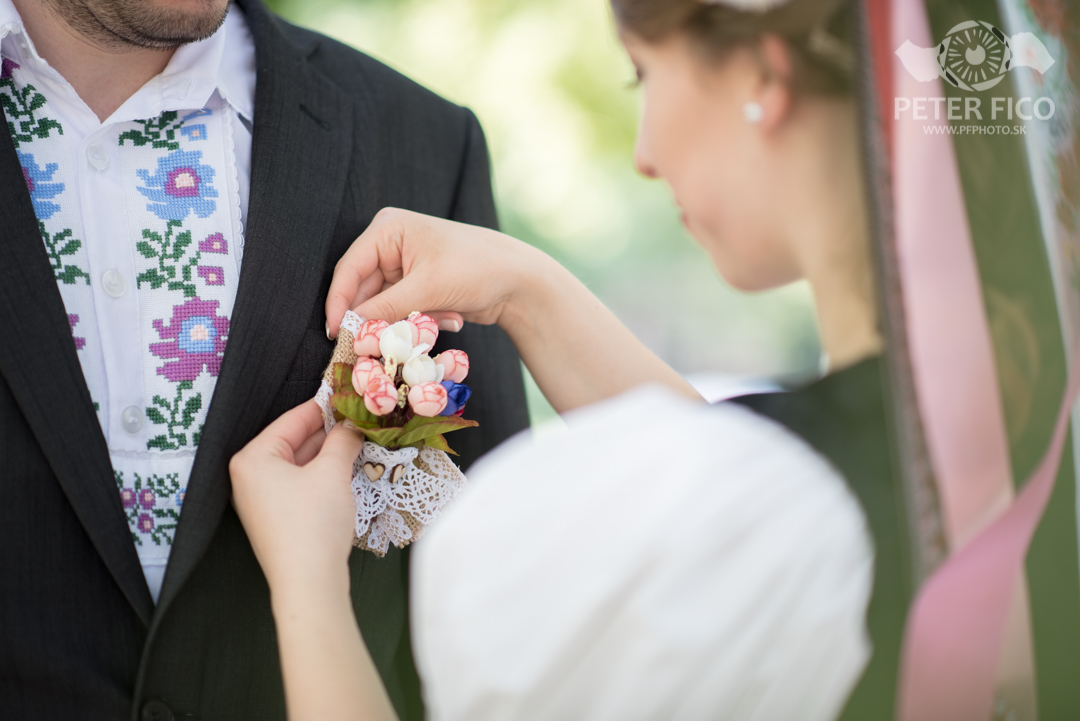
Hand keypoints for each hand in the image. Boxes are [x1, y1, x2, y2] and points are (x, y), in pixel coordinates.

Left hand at [229, 400, 363, 596]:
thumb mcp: (332, 473)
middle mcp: (249, 476)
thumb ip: (343, 440)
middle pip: (294, 441)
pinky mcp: (276, 518)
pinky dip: (322, 474)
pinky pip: (300, 484)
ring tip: (360, 440)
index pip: (292, 419)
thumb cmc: (312, 525)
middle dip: (329, 432)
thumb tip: (353, 423)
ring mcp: (261, 499)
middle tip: (361, 418)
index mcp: (252, 458)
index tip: (349, 395)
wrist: (309, 583)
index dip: (325, 406)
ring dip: (329, 454)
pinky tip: (346, 467)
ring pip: (299, 463)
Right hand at [325, 207, 550, 337]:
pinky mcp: (417, 287)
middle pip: (364, 290)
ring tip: (439, 318)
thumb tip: (349, 330)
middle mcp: (392, 244)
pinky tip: (452, 316)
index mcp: (389, 229)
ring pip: (384, 307)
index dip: (339, 302)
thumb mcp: (427, 288)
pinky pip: (402, 313)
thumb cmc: (477, 270)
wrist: (520, 282)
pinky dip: (421, 321)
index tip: (334, 333)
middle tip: (377, 346)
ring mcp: (404, 267)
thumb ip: (384, 309)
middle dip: (378, 318)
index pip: (349, 269)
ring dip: (407, 321)